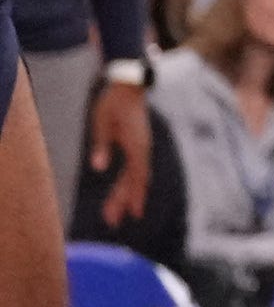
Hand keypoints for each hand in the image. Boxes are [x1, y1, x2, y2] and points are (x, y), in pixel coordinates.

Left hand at [87, 71, 149, 227]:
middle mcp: (143, 148)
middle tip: (112, 221)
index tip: (134, 213)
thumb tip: (98, 168)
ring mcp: (141, 147)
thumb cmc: (113, 102)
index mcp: (136, 144)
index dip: (135, 195)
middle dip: (124, 201)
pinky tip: (121, 193)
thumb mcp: (101, 122)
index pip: (137, 174)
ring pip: (134, 176)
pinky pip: (133, 169)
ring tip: (111, 214)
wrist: (129, 85)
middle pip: (135, 180)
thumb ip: (101, 145)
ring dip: (124, 195)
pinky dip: (127, 183)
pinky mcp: (137, 145)